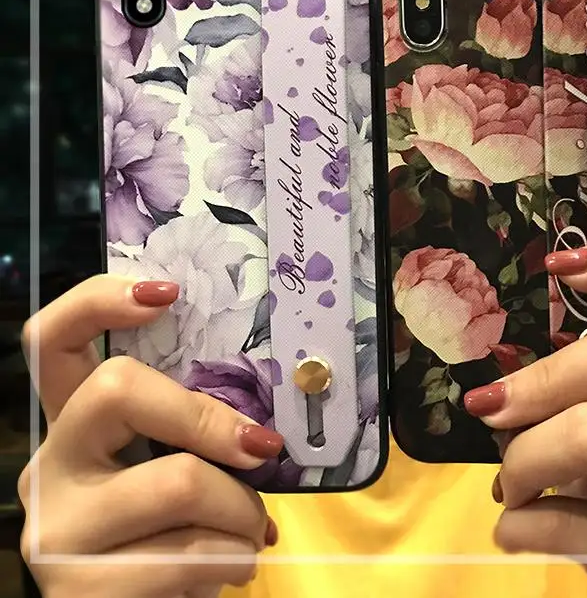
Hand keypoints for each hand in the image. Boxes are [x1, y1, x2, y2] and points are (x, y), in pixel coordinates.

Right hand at [18, 275, 282, 597]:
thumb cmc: (174, 539)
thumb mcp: (172, 468)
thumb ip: (190, 428)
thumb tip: (263, 410)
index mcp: (72, 427)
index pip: (50, 339)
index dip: (97, 300)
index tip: (166, 293)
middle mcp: (48, 469)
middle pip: (118, 388)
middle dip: (210, 418)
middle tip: (261, 448)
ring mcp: (56, 530)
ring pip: (178, 480)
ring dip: (243, 510)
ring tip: (252, 533)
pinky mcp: (78, 590)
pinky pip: (188, 556)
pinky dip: (233, 561)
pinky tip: (230, 569)